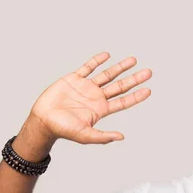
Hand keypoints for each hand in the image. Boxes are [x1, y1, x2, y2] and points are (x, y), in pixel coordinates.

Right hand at [30, 51, 151, 143]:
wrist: (43, 120)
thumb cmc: (63, 130)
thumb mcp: (85, 135)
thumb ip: (103, 137)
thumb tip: (121, 137)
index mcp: (101, 109)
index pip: (123, 101)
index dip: (136, 96)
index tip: (148, 90)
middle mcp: (96, 97)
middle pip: (120, 86)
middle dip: (134, 79)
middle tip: (149, 72)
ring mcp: (86, 87)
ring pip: (107, 75)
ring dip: (120, 67)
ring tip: (134, 60)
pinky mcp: (74, 79)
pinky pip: (88, 67)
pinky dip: (97, 61)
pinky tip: (107, 55)